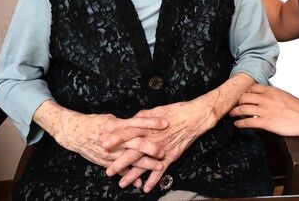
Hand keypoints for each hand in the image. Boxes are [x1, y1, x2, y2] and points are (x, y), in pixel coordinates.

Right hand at [52, 110, 167, 186]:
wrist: (74, 133)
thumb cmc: (95, 123)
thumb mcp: (112, 119)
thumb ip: (127, 123)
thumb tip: (143, 122)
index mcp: (117, 125)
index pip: (138, 122)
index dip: (152, 123)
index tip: (166, 123)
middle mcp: (115, 139)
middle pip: (136, 143)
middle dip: (151, 147)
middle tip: (164, 150)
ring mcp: (110, 151)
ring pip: (131, 159)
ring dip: (145, 164)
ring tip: (159, 167)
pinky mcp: (105, 161)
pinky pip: (119, 170)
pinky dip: (129, 175)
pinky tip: (139, 182)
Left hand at [102, 99, 216, 191]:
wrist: (195, 117)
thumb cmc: (177, 111)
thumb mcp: (157, 110)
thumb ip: (143, 116)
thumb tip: (132, 119)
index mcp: (148, 126)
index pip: (128, 133)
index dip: (116, 139)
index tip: (103, 144)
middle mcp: (153, 139)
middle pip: (133, 152)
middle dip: (120, 163)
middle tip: (108, 171)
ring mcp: (162, 149)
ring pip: (145, 164)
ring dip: (133, 175)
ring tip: (122, 183)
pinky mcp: (171, 155)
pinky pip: (161, 170)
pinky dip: (154, 180)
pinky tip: (146, 188)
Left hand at [229, 84, 298, 139]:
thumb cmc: (298, 109)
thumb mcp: (284, 96)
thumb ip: (273, 95)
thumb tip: (266, 97)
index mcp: (271, 91)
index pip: (252, 87)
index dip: (245, 92)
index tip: (242, 96)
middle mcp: (265, 99)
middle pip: (244, 97)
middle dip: (237, 102)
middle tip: (235, 105)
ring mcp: (264, 111)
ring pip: (242, 109)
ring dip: (234, 112)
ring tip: (232, 114)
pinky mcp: (265, 123)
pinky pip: (247, 122)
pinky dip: (239, 124)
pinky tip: (237, 125)